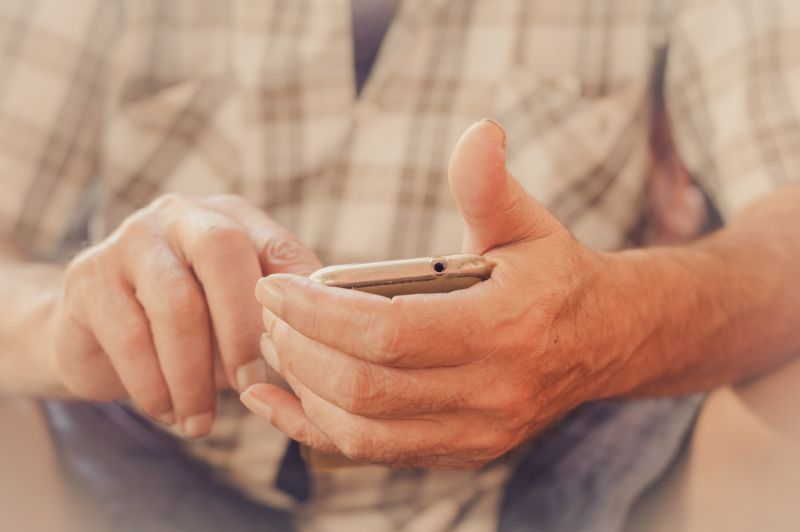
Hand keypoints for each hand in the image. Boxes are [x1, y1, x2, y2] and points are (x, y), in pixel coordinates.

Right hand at [48, 194, 320, 436]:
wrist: (97, 333)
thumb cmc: (191, 326)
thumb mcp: (239, 319)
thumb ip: (278, 321)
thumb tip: (317, 353)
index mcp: (233, 219)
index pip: (279, 249)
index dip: (296, 305)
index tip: (299, 360)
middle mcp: (182, 215)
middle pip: (223, 252)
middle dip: (243, 328)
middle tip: (252, 385)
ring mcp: (131, 239)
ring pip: (175, 304)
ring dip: (194, 376)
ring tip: (202, 422)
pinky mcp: (88, 276)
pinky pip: (130, 336)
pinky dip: (154, 386)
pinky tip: (167, 412)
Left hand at [242, 120, 619, 467]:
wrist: (603, 341)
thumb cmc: (553, 276)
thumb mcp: (526, 224)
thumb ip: (490, 185)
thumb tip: (478, 132)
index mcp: (506, 329)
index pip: (390, 333)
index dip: (320, 313)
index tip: (276, 287)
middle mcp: (492, 394)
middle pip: (366, 388)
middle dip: (300, 350)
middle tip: (269, 314)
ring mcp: (477, 434)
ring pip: (362, 432)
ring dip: (303, 390)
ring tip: (277, 345)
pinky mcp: (462, 453)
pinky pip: (374, 454)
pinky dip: (317, 429)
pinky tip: (280, 402)